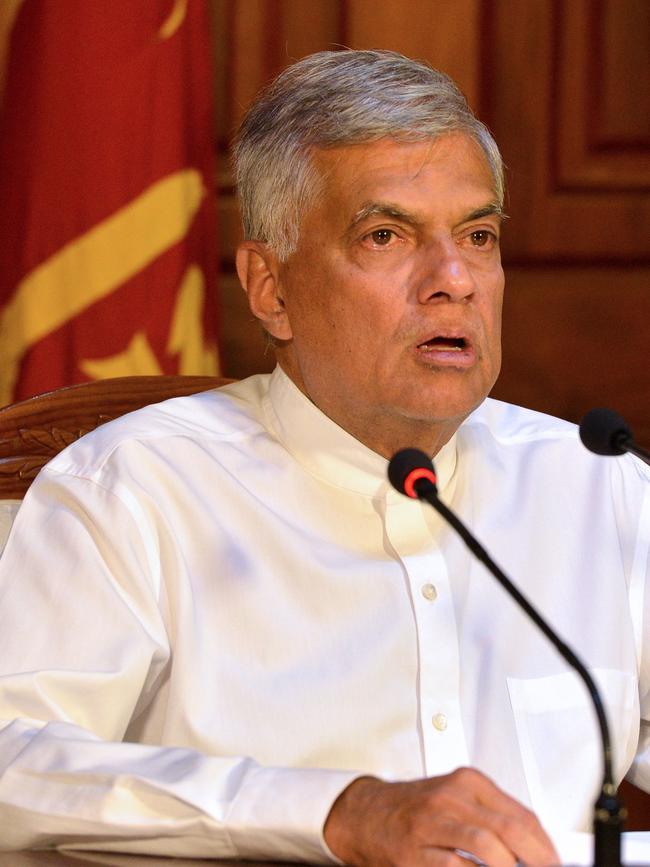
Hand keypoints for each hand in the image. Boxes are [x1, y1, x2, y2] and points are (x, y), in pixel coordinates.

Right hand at [323, 768, 558, 865]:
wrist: (367, 813)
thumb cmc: (417, 808)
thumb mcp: (456, 798)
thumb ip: (492, 815)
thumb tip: (536, 846)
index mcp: (466, 782)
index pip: (521, 814)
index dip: (545, 846)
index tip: (555, 861)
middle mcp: (450, 799)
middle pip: (509, 830)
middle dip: (536, 860)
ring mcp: (431, 825)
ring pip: (487, 848)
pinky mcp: (414, 853)